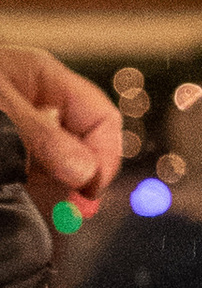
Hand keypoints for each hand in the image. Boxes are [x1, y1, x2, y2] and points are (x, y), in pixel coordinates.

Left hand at [0, 51, 121, 214]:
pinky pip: (34, 174)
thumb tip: (86, 173)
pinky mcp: (8, 150)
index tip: (91, 190)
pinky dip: (35, 188)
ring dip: (54, 186)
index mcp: (44, 78)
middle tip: (71, 210)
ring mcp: (20, 127)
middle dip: (81, 176)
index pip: (102, 117)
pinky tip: (22, 191)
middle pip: (84, 144)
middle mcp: (37, 102)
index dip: (105, 155)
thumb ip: (42, 137)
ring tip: (36, 195)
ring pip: (59, 165)